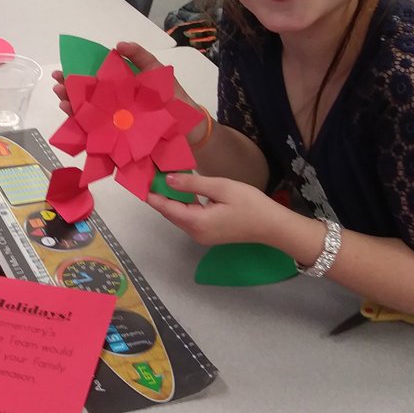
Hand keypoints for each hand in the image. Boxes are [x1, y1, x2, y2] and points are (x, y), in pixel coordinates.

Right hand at [55, 43, 207, 141]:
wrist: (188, 127)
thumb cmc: (172, 98)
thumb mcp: (157, 71)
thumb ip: (139, 56)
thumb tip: (118, 44)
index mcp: (117, 89)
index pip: (91, 80)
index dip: (75, 75)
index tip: (62, 71)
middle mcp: (111, 106)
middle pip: (84, 98)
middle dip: (68, 92)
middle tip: (58, 86)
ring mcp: (112, 123)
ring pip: (86, 116)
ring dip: (72, 109)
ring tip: (63, 102)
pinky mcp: (117, 140)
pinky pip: (96, 136)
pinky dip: (83, 131)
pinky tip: (74, 122)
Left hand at [146, 172, 290, 247]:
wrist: (273, 226)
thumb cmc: (250, 204)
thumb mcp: (221, 188)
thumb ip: (193, 185)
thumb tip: (168, 180)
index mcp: (196, 222)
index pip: (165, 207)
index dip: (152, 194)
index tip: (140, 180)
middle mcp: (194, 233)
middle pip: (170, 213)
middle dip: (160, 196)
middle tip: (151, 175)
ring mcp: (202, 236)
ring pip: (179, 216)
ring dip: (171, 200)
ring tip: (162, 180)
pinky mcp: (208, 234)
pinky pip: (189, 219)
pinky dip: (183, 206)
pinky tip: (182, 192)